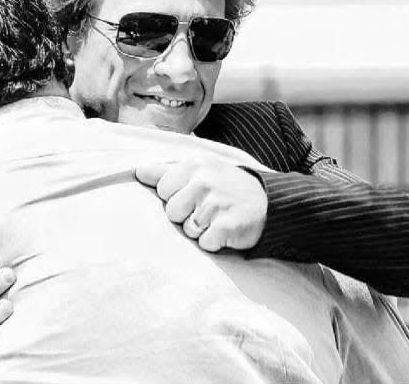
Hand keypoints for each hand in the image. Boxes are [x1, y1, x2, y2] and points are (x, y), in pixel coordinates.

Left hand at [136, 160, 267, 251]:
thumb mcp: (201, 169)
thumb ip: (167, 170)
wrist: (270, 202)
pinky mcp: (226, 226)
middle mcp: (204, 181)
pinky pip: (204, 243)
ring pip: (187, 229)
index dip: (176, 196)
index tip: (194, 194)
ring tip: (218, 218)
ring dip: (201, 229)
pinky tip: (226, 230)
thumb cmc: (227, 186)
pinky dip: (214, 241)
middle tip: (208, 208)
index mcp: (194, 164)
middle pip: (171, 211)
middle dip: (186, 215)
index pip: (163, 188)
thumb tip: (138, 171)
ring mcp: (215, 204)